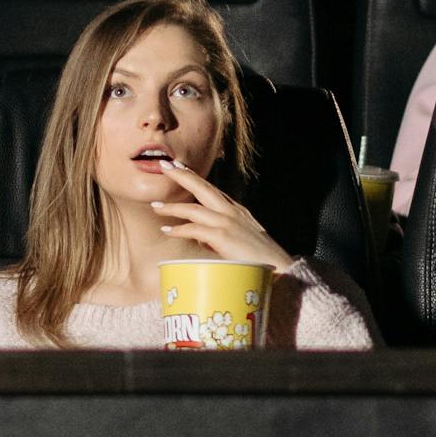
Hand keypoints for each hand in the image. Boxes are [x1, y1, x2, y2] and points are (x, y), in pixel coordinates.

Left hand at [148, 162, 293, 272]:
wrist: (281, 271)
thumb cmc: (260, 261)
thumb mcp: (240, 242)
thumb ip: (220, 237)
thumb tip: (201, 240)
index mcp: (237, 211)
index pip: (212, 189)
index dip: (194, 177)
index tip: (178, 168)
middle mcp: (233, 212)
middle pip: (202, 188)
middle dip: (181, 175)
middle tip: (163, 166)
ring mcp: (228, 223)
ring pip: (194, 208)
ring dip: (172, 207)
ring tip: (155, 205)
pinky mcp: (224, 237)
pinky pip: (195, 229)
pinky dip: (179, 230)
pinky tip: (166, 231)